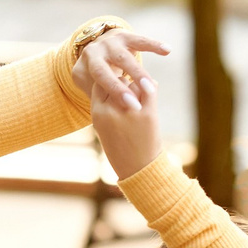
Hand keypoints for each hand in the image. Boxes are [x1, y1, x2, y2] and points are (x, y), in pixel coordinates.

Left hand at [71, 26, 171, 115]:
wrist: (95, 49)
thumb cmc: (95, 76)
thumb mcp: (89, 85)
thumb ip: (98, 96)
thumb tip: (112, 111)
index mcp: (86, 64)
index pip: (100, 78)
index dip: (115, 90)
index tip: (131, 106)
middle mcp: (96, 50)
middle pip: (113, 66)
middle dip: (127, 83)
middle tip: (142, 99)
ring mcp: (110, 42)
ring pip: (126, 56)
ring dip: (139, 72)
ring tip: (150, 87)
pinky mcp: (125, 36)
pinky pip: (140, 40)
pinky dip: (154, 45)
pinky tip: (167, 50)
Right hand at [88, 62, 170, 184]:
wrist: (138, 169)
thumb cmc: (120, 148)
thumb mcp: (104, 126)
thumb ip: (106, 105)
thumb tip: (118, 78)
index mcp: (97, 113)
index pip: (100, 84)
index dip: (108, 83)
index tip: (115, 88)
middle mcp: (111, 111)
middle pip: (117, 82)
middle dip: (124, 85)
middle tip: (130, 95)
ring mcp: (129, 111)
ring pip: (133, 83)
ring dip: (138, 86)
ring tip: (139, 99)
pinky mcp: (147, 114)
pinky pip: (149, 88)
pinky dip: (150, 86)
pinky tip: (150, 89)